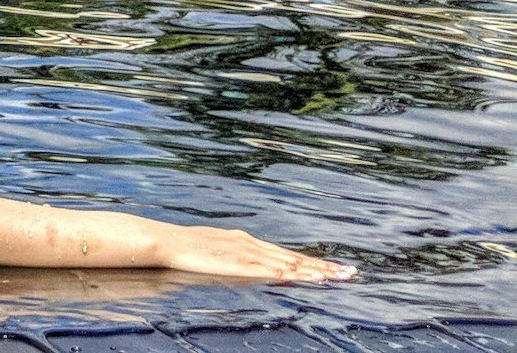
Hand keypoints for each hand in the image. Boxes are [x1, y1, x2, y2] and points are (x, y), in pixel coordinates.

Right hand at [151, 225, 351, 281]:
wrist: (168, 242)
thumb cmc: (187, 248)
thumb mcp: (217, 250)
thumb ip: (235, 257)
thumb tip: (248, 266)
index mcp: (247, 242)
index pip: (287, 254)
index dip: (312, 261)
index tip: (334, 267)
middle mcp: (252, 245)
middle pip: (294, 257)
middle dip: (324, 266)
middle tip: (351, 272)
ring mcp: (247, 253)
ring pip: (288, 263)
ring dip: (314, 270)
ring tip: (338, 276)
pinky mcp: (240, 263)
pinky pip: (271, 270)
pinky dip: (291, 273)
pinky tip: (305, 277)